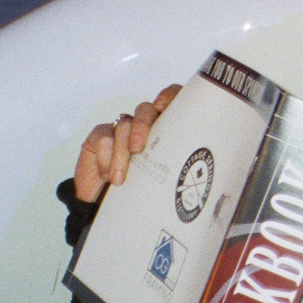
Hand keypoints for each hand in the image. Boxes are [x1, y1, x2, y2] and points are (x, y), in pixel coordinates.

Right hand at [73, 85, 179, 202]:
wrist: (107, 206)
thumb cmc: (143, 193)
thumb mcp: (165, 182)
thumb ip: (179, 169)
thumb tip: (203, 175)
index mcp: (166, 132)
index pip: (172, 101)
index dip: (169, 96)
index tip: (162, 107)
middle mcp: (144, 126)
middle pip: (145, 110)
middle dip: (142, 126)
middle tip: (138, 149)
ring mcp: (121, 130)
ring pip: (124, 126)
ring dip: (121, 154)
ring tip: (119, 180)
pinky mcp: (99, 137)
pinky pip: (103, 138)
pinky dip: (105, 159)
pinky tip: (107, 176)